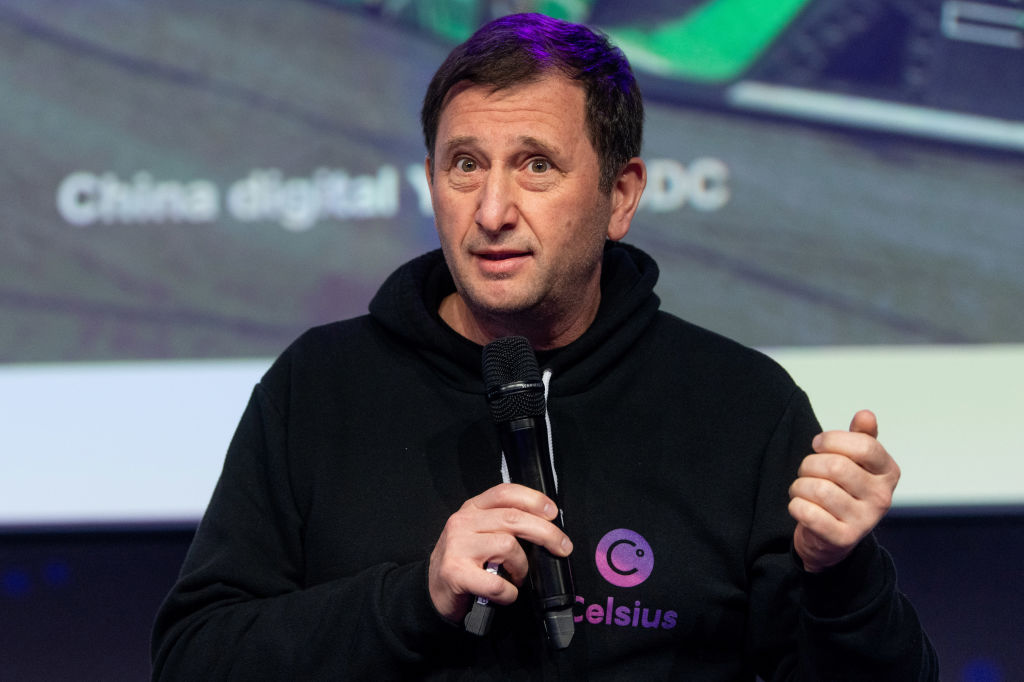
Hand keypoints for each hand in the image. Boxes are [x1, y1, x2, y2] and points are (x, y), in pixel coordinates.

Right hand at [428, 482, 572, 620]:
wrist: (433, 591)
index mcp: (472, 508)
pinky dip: (509, 592)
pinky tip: (506, 594)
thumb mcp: (479, 533)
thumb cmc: (464, 562)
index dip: (533, 499)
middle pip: (513, 519)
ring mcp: (457, 546)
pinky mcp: (455, 572)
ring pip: (507, 547)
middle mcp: (463, 522)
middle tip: (563, 547)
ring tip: (518, 576)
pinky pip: (496, 582)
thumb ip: (503, 524)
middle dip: (546, 533)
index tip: (553, 513)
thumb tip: (545, 524)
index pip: (505, 492)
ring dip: (522, 567)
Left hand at [788, 410, 900, 572]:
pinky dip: (796, 506)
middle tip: (808, 472)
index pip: (863, 446)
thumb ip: (861, 436)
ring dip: (799, 486)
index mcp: (889, 472)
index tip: (818, 444)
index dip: (832, 440)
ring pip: (818, 489)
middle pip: (835, 466)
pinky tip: (801, 506)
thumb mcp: (857, 461)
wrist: (833, 537)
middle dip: (810, 464)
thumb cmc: (843, 489)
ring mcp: (865, 521)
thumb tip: (866, 415)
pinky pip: (808, 513)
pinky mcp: (843, 539)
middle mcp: (882, 498)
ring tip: (804, 490)